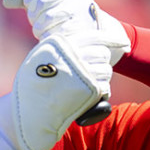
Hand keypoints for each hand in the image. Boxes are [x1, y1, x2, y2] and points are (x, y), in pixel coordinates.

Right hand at [0, 31, 111, 149]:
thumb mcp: (38, 60)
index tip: (121, 42)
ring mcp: (81, 72)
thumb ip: (58, 50)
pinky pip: (105, 86)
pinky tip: (93, 95)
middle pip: (102, 53)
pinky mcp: (88, 90)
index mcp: (60, 44)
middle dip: (102, 61)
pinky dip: (103, 91)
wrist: (28, 113)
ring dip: (103, 77)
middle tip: (95, 69)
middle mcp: (71, 55)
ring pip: (106, 69)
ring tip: (91, 84)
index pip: (94, 36)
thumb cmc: (31, 88)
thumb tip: (85, 43)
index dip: (112, 38)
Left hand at [4, 0, 129, 62]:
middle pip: (39, 1)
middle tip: (37, 22)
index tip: (30, 7)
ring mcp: (81, 8)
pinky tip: (52, 37)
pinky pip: (55, 32)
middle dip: (33, 15)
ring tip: (44, 30)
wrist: (94, 35)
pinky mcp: (82, 26)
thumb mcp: (45, 2)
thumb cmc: (64, 16)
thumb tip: (7, 0)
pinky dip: (48, 37)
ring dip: (40, 28)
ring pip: (46, 17)